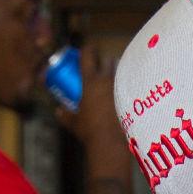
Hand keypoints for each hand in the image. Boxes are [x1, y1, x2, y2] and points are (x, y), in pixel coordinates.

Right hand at [59, 44, 130, 172]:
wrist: (112, 144)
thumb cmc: (91, 133)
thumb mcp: (75, 124)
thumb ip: (66, 116)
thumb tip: (58, 111)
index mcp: (90, 82)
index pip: (88, 55)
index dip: (87, 49)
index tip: (88, 50)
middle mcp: (107, 80)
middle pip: (107, 59)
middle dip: (105, 61)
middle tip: (103, 67)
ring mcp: (122, 87)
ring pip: (122, 70)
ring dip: (118, 72)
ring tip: (117, 80)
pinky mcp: (134, 97)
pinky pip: (132, 85)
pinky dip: (130, 87)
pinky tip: (130, 93)